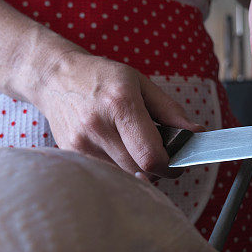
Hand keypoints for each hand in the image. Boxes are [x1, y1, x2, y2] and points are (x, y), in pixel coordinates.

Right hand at [33, 50, 203, 177]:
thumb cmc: (101, 77)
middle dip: (155, 168)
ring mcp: (81, 143)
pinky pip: (105, 172)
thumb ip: (170, 111)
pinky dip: (117, 166)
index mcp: (120, 104)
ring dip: (136, 169)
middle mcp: (98, 126)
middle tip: (158, 155)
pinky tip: (114, 148)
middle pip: (139, 170)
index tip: (175, 162)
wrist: (54, 78)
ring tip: (133, 147)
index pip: (151, 156)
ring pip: (123, 174)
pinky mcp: (71, 153)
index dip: (170, 166)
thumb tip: (196, 134)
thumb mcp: (140, 83)